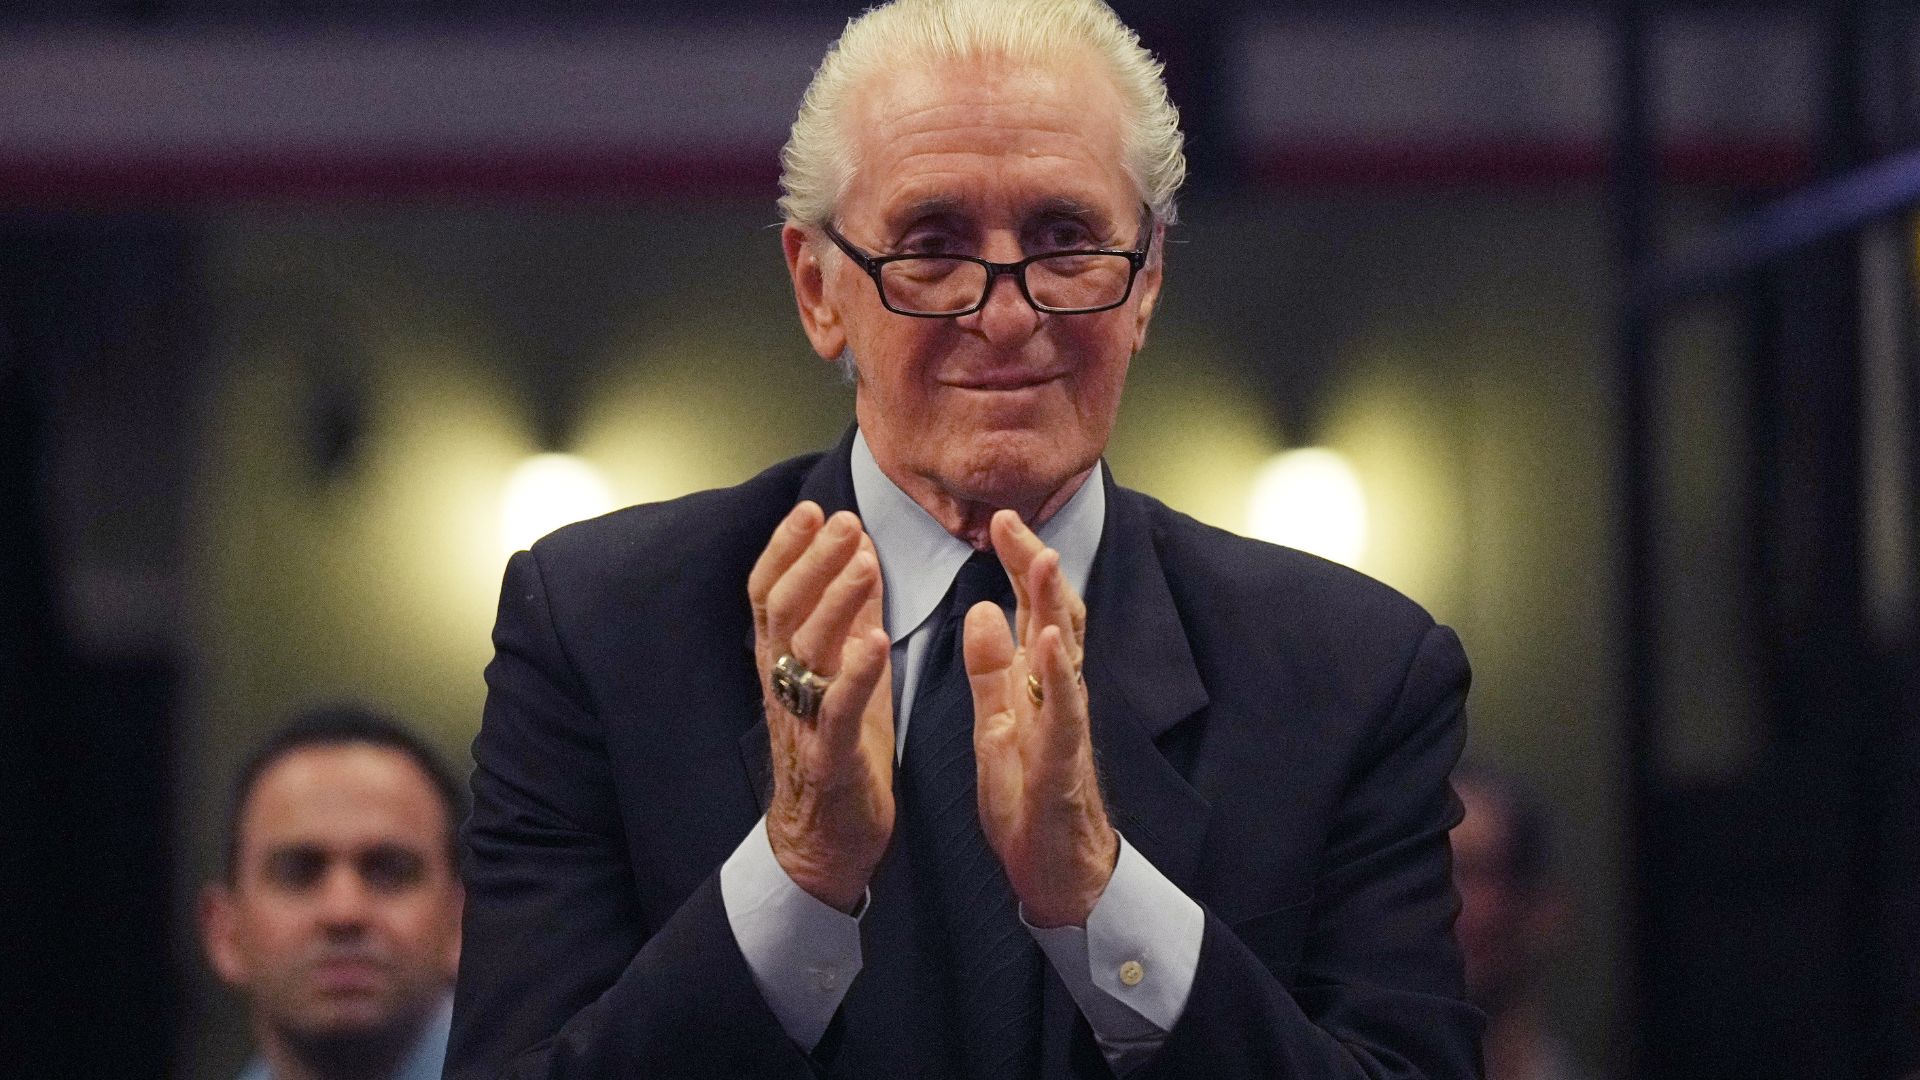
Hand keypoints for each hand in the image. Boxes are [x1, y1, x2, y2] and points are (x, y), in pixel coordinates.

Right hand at [747, 502, 894, 911]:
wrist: (825, 842)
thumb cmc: (838, 750)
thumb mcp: (844, 671)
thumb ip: (850, 615)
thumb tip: (860, 552)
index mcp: (783, 661)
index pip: (769, 592)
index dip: (786, 549)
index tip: (813, 508)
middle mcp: (783, 684)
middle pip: (784, 608)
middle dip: (812, 560)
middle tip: (843, 520)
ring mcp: (803, 719)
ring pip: (808, 649)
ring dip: (836, 601)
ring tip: (864, 561)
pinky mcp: (831, 756)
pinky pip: (837, 709)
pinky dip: (856, 672)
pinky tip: (876, 640)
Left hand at [965, 509, 1117, 927]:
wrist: (1058, 873)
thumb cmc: (1030, 799)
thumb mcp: (998, 725)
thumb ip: (992, 670)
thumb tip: (984, 607)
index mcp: (1037, 685)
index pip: (1031, 610)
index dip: (1019, 563)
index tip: (999, 518)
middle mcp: (1058, 696)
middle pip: (1054, 617)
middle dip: (1035, 566)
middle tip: (1012, 518)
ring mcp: (1066, 727)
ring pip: (1066, 656)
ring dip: (1054, 606)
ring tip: (1043, 560)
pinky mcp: (1063, 764)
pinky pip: (1064, 714)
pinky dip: (1057, 675)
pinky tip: (1048, 642)